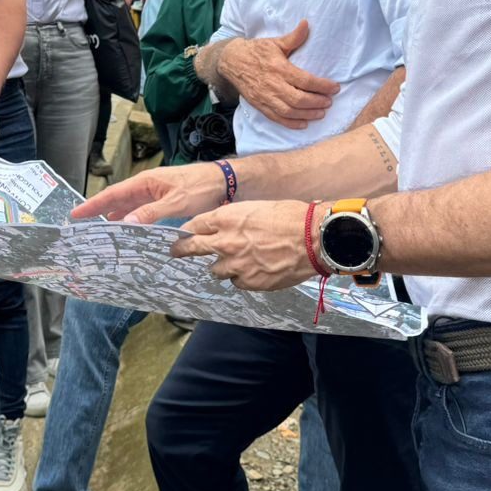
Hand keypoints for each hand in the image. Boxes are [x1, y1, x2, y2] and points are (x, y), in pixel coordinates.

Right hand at [73, 161, 226, 223]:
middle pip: (117, 199)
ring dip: (115, 215)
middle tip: (81, 222)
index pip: (113, 194)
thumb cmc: (201, 188)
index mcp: (146, 182)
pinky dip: (131, 218)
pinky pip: (141, 210)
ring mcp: (155, 192)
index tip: (77, 213)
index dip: (94, 204)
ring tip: (100, 228)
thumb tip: (125, 222)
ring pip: (129, 205)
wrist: (224, 182)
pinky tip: (128, 227)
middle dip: (99, 209)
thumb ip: (151, 213)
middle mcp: (147, 186)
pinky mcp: (165, 199)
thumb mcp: (176, 202)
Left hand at [170, 200, 314, 290]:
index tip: (183, 234)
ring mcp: (236, 264)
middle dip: (181, 250)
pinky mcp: (250, 282)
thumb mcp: (257, 208)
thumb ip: (236, 219)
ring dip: (222, 266)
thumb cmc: (290, 217)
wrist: (314, 239)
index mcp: (226, 218)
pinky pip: (237, 282)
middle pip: (192, 248)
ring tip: (237, 262)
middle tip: (176, 252)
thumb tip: (226, 227)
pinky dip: (242, 277)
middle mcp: (225, 242)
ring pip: (216, 270)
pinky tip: (256, 270)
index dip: (188, 230)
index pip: (195, 225)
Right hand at [216, 22, 338, 127]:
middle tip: (329, 102)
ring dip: (307, 114)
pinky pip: (276, 118)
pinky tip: (303, 123)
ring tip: (321, 113)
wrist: (231, 61)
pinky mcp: (259, 105)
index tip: (335, 87)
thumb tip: (306, 24)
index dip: (322, 86)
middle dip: (317, 102)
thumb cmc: (256, 51)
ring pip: (289, 111)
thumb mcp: (275, 42)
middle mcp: (272, 84)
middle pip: (299, 99)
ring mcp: (265, 97)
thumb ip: (294, 38)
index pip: (305, 80)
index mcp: (279, 68)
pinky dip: (291, 123)